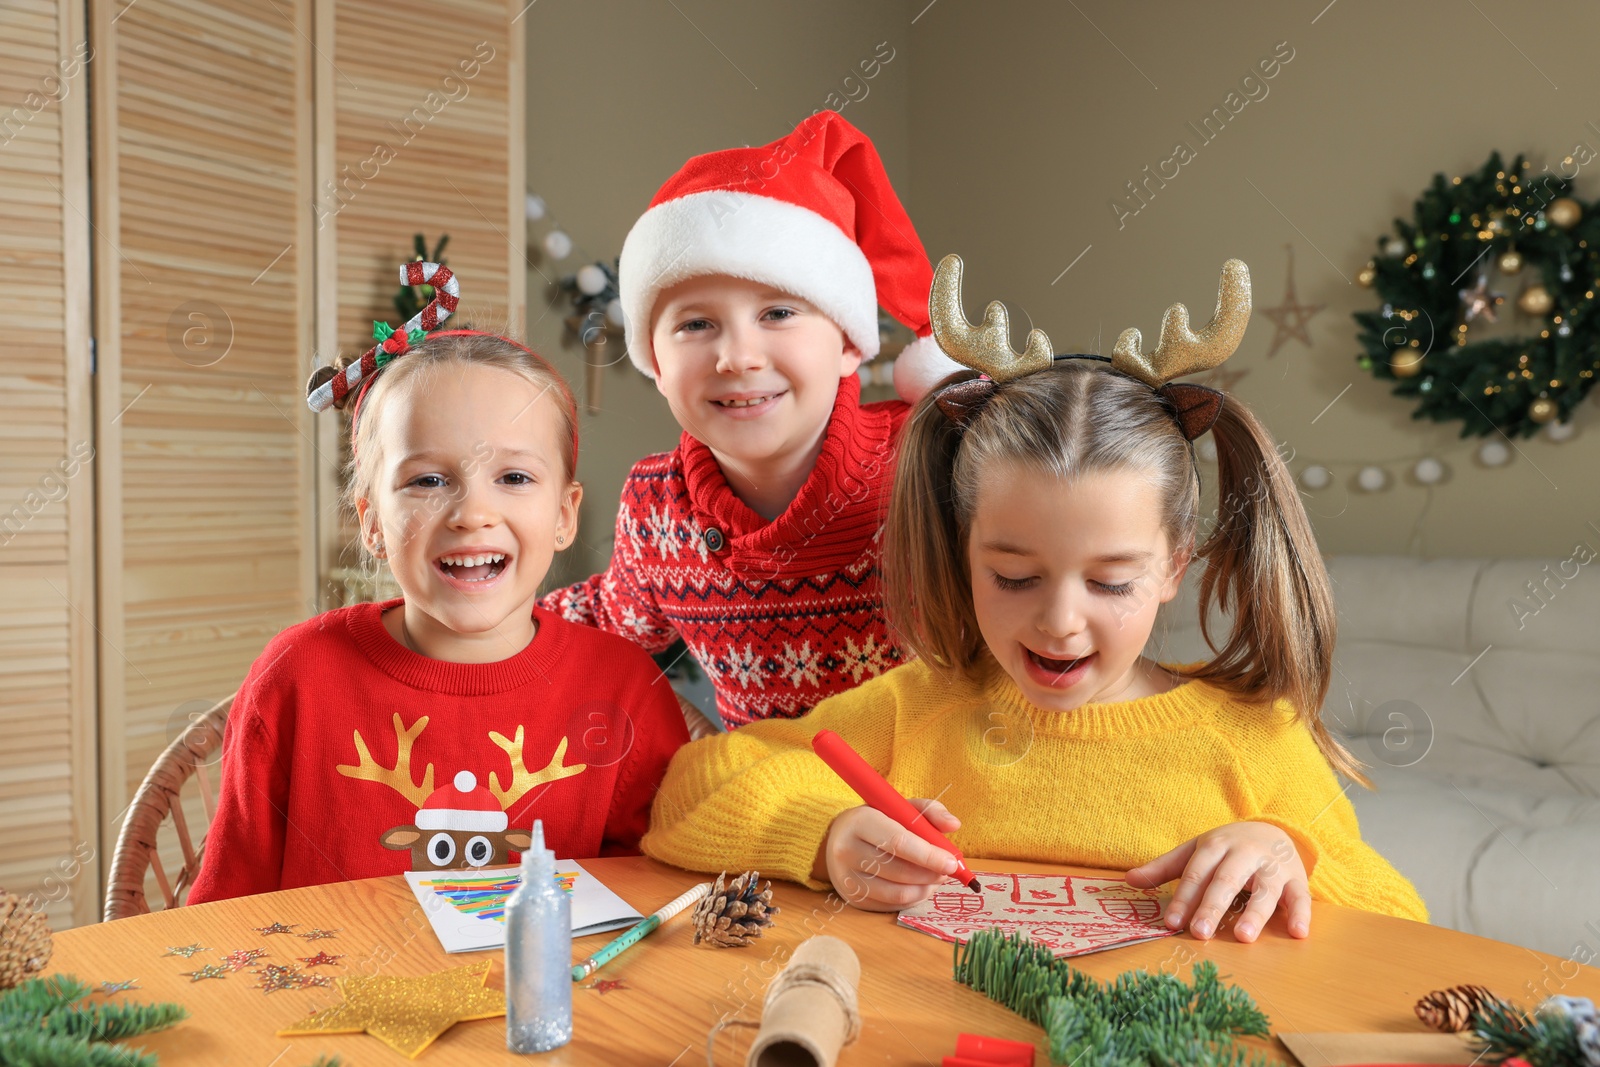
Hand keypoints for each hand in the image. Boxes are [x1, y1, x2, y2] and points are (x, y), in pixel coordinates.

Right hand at [819, 800, 961, 911]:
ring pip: (898, 893)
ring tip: (935, 878)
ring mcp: (848, 879)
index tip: (952, 862)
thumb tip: (954, 824)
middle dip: (931, 874)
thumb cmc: (877, 821)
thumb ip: (930, 811)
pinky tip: (919, 886)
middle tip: (947, 870)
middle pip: (900, 871)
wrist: (836, 839)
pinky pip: (892, 905)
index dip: (929, 855)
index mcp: (860, 822)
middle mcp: (848, 851)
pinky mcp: (853, 898)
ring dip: (925, 888)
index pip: (899, 842)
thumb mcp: (899, 808)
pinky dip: (913, 898)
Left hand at [1126, 821, 1310, 941]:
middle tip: (1200, 932)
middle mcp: (1245, 853)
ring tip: (1242, 936)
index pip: (1196, 873)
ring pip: (1265, 889)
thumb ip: (1164, 868)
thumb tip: (1128, 880)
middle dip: (1212, 906)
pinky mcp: (1297, 879)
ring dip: (1255, 912)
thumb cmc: (1226, 849)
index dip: (1183, 898)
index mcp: (1216, 845)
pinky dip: (1301, 914)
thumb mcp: (1194, 851)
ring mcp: (1273, 866)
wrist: (1272, 830)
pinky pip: (1301, 898)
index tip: (1170, 924)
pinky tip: (1297, 933)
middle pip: (1227, 880)